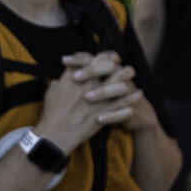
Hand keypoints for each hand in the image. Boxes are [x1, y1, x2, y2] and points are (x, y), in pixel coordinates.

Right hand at [35, 52, 150, 145]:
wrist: (54, 134)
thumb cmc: (51, 114)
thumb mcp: (52, 91)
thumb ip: (62, 79)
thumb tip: (66, 72)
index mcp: (74, 76)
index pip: (92, 58)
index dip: (104, 56)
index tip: (110, 57)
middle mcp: (87, 85)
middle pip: (109, 67)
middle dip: (119, 65)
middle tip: (125, 68)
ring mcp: (97, 99)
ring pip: (120, 85)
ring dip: (129, 82)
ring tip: (135, 82)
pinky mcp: (103, 113)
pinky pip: (123, 105)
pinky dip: (132, 100)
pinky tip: (138, 96)